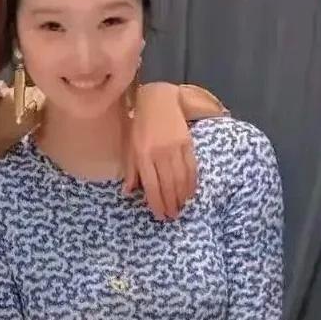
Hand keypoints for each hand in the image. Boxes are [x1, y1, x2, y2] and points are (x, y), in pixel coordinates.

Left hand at [124, 82, 197, 219]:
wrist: (158, 101)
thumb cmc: (139, 126)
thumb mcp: (129, 147)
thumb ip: (131, 170)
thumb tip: (129, 192)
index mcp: (143, 155)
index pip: (152, 185)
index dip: (156, 203)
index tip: (159, 215)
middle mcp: (160, 154)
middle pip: (168, 185)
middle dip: (170, 204)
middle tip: (172, 217)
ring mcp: (175, 149)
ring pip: (181, 179)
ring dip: (181, 197)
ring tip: (181, 208)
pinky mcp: (188, 144)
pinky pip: (191, 168)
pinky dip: (191, 183)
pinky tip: (190, 193)